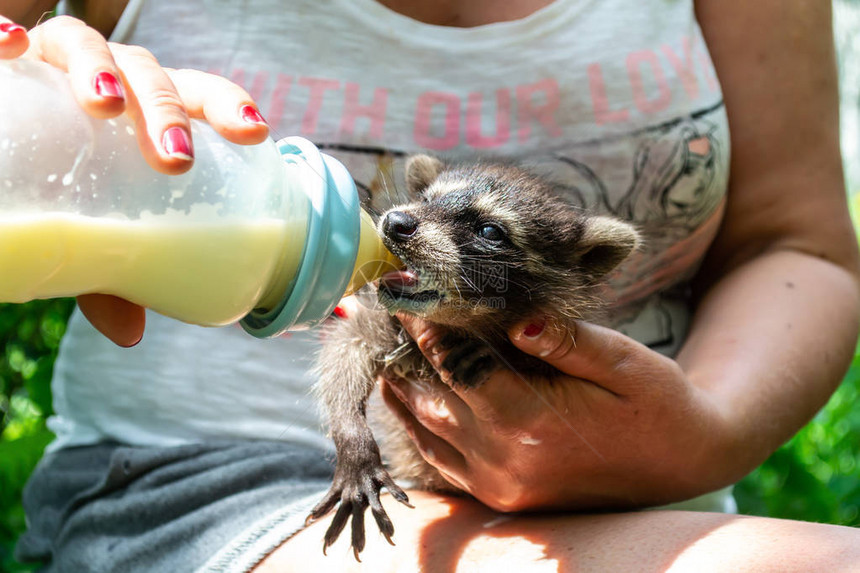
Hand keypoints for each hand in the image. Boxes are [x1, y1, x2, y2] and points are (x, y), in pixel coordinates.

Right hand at [1, 15, 269, 344]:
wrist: (13, 158)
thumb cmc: (73, 191)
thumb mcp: (96, 235)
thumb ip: (113, 273)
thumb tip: (131, 335)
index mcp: (153, 116)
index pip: (202, 97)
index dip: (230, 107)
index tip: (255, 133)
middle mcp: (116, 82)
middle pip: (152, 79)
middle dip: (166, 112)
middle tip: (174, 160)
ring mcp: (63, 65)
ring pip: (90, 48)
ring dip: (100, 71)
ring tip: (103, 105)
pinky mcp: (17, 64)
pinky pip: (13, 39)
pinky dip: (7, 37)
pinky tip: (10, 47)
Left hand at [380, 314, 732, 512]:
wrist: (683, 462)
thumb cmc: (659, 404)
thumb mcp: (625, 362)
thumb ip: (567, 341)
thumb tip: (516, 316)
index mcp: (531, 420)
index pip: (455, 360)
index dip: (424, 320)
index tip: (401, 287)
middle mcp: (504, 457)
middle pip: (428, 392)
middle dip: (403, 346)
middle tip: (378, 307)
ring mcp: (499, 482)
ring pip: (424, 426)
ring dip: (400, 382)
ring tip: (382, 341)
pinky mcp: (501, 493)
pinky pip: (440, 458)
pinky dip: (415, 422)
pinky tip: (404, 392)